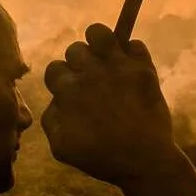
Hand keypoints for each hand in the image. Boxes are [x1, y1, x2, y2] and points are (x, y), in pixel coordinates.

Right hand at [41, 23, 178, 183]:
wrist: (144, 161)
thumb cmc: (102, 158)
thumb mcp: (61, 147)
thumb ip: (51, 118)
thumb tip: (56, 100)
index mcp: (67, 90)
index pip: (54, 69)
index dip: (62, 79)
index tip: (73, 89)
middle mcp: (90, 73)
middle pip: (76, 50)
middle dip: (80, 62)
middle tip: (92, 78)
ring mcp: (117, 68)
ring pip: (100, 33)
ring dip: (100, 43)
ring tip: (107, 56)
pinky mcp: (142, 70)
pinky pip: (135, 45)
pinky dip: (132, 52)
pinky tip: (132, 66)